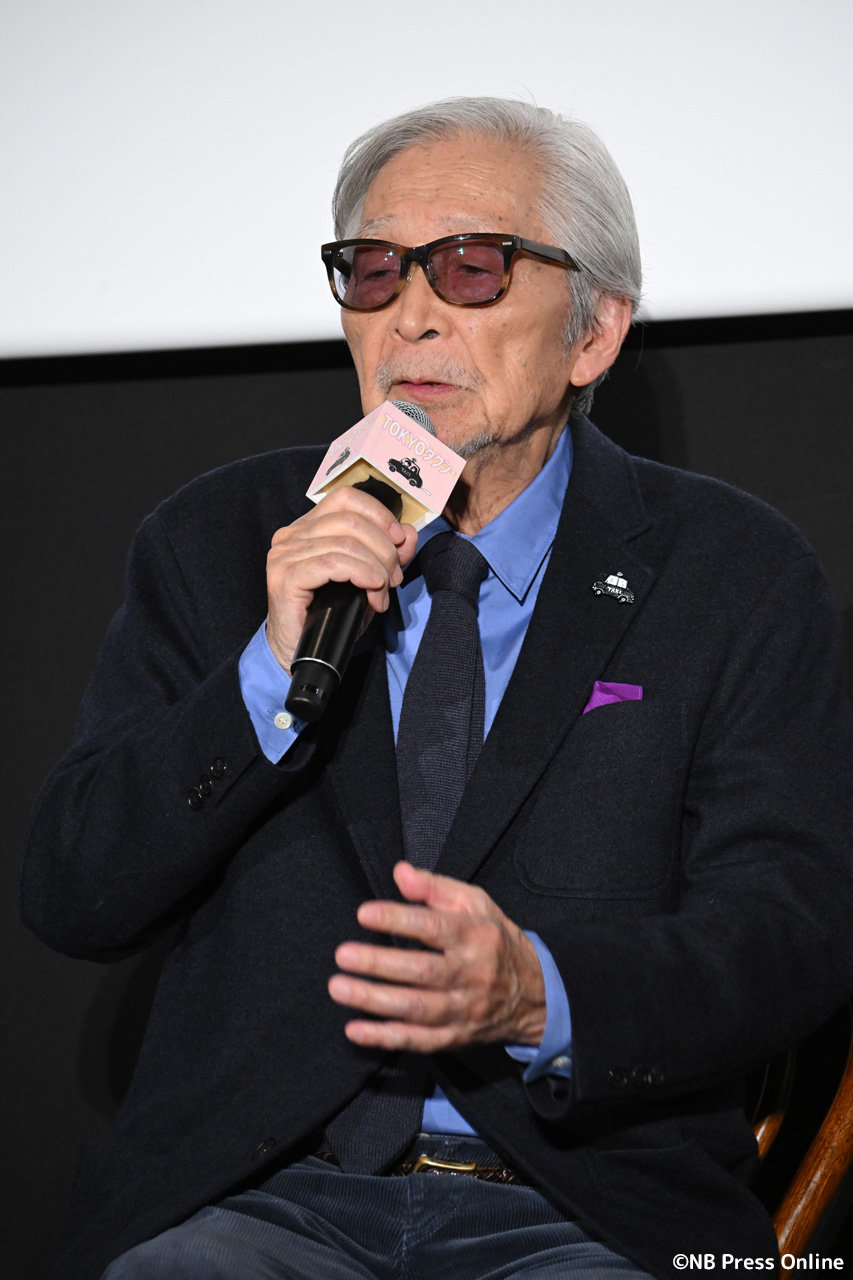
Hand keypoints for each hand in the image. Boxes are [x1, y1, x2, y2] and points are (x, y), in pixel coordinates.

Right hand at [265, 486, 417, 672]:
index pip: (346, 498)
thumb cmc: (328, 616)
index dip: (379, 514)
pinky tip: (372, 588)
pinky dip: (360, 573)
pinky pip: (332, 563)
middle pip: (351, 521)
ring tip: (382, 592)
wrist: (299, 653)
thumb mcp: (366, 580)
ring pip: (345, 543)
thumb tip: (408, 533)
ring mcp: (285, 555)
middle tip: (393, 578)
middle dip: (383, 549)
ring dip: (376, 568)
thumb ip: (387, 554)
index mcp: (308, 527)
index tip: (399, 540)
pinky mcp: (286, 578)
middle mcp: (292, 535)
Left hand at [328, 862, 546, 1053]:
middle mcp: (470, 974)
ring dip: (375, 1001)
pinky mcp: (454, 1037)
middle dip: (379, 964)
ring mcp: (462, 1010)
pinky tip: (355, 1030)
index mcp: (475, 936)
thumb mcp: (476, 903)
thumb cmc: (495, 941)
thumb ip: (435, 887)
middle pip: (422, 971)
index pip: (434, 927)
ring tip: (339, 988)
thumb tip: (400, 872)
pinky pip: (417, 1040)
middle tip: (343, 955)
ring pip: (417, 1009)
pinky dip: (385, 1037)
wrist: (533, 995)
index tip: (364, 913)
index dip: (398, 920)